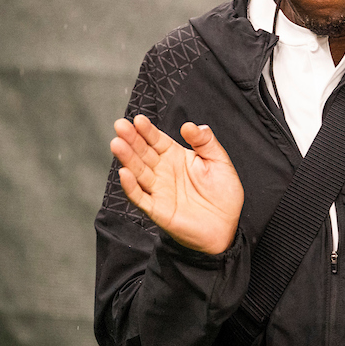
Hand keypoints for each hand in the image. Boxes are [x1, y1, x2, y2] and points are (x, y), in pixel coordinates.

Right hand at [110, 114, 243, 254]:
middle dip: (131, 139)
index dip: (147, 130)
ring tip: (117, 143)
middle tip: (120, 126)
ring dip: (127, 158)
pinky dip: (131, 186)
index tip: (138, 119)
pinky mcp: (157, 209)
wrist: (226, 226)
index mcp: (176, 157)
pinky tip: (125, 174)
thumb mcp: (219, 161)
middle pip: (143, 153)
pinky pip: (140, 197)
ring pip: (138, 171)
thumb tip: (190, 125)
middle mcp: (163, 171)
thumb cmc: (223, 194)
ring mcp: (158, 190)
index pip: (157, 140)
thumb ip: (205, 141)